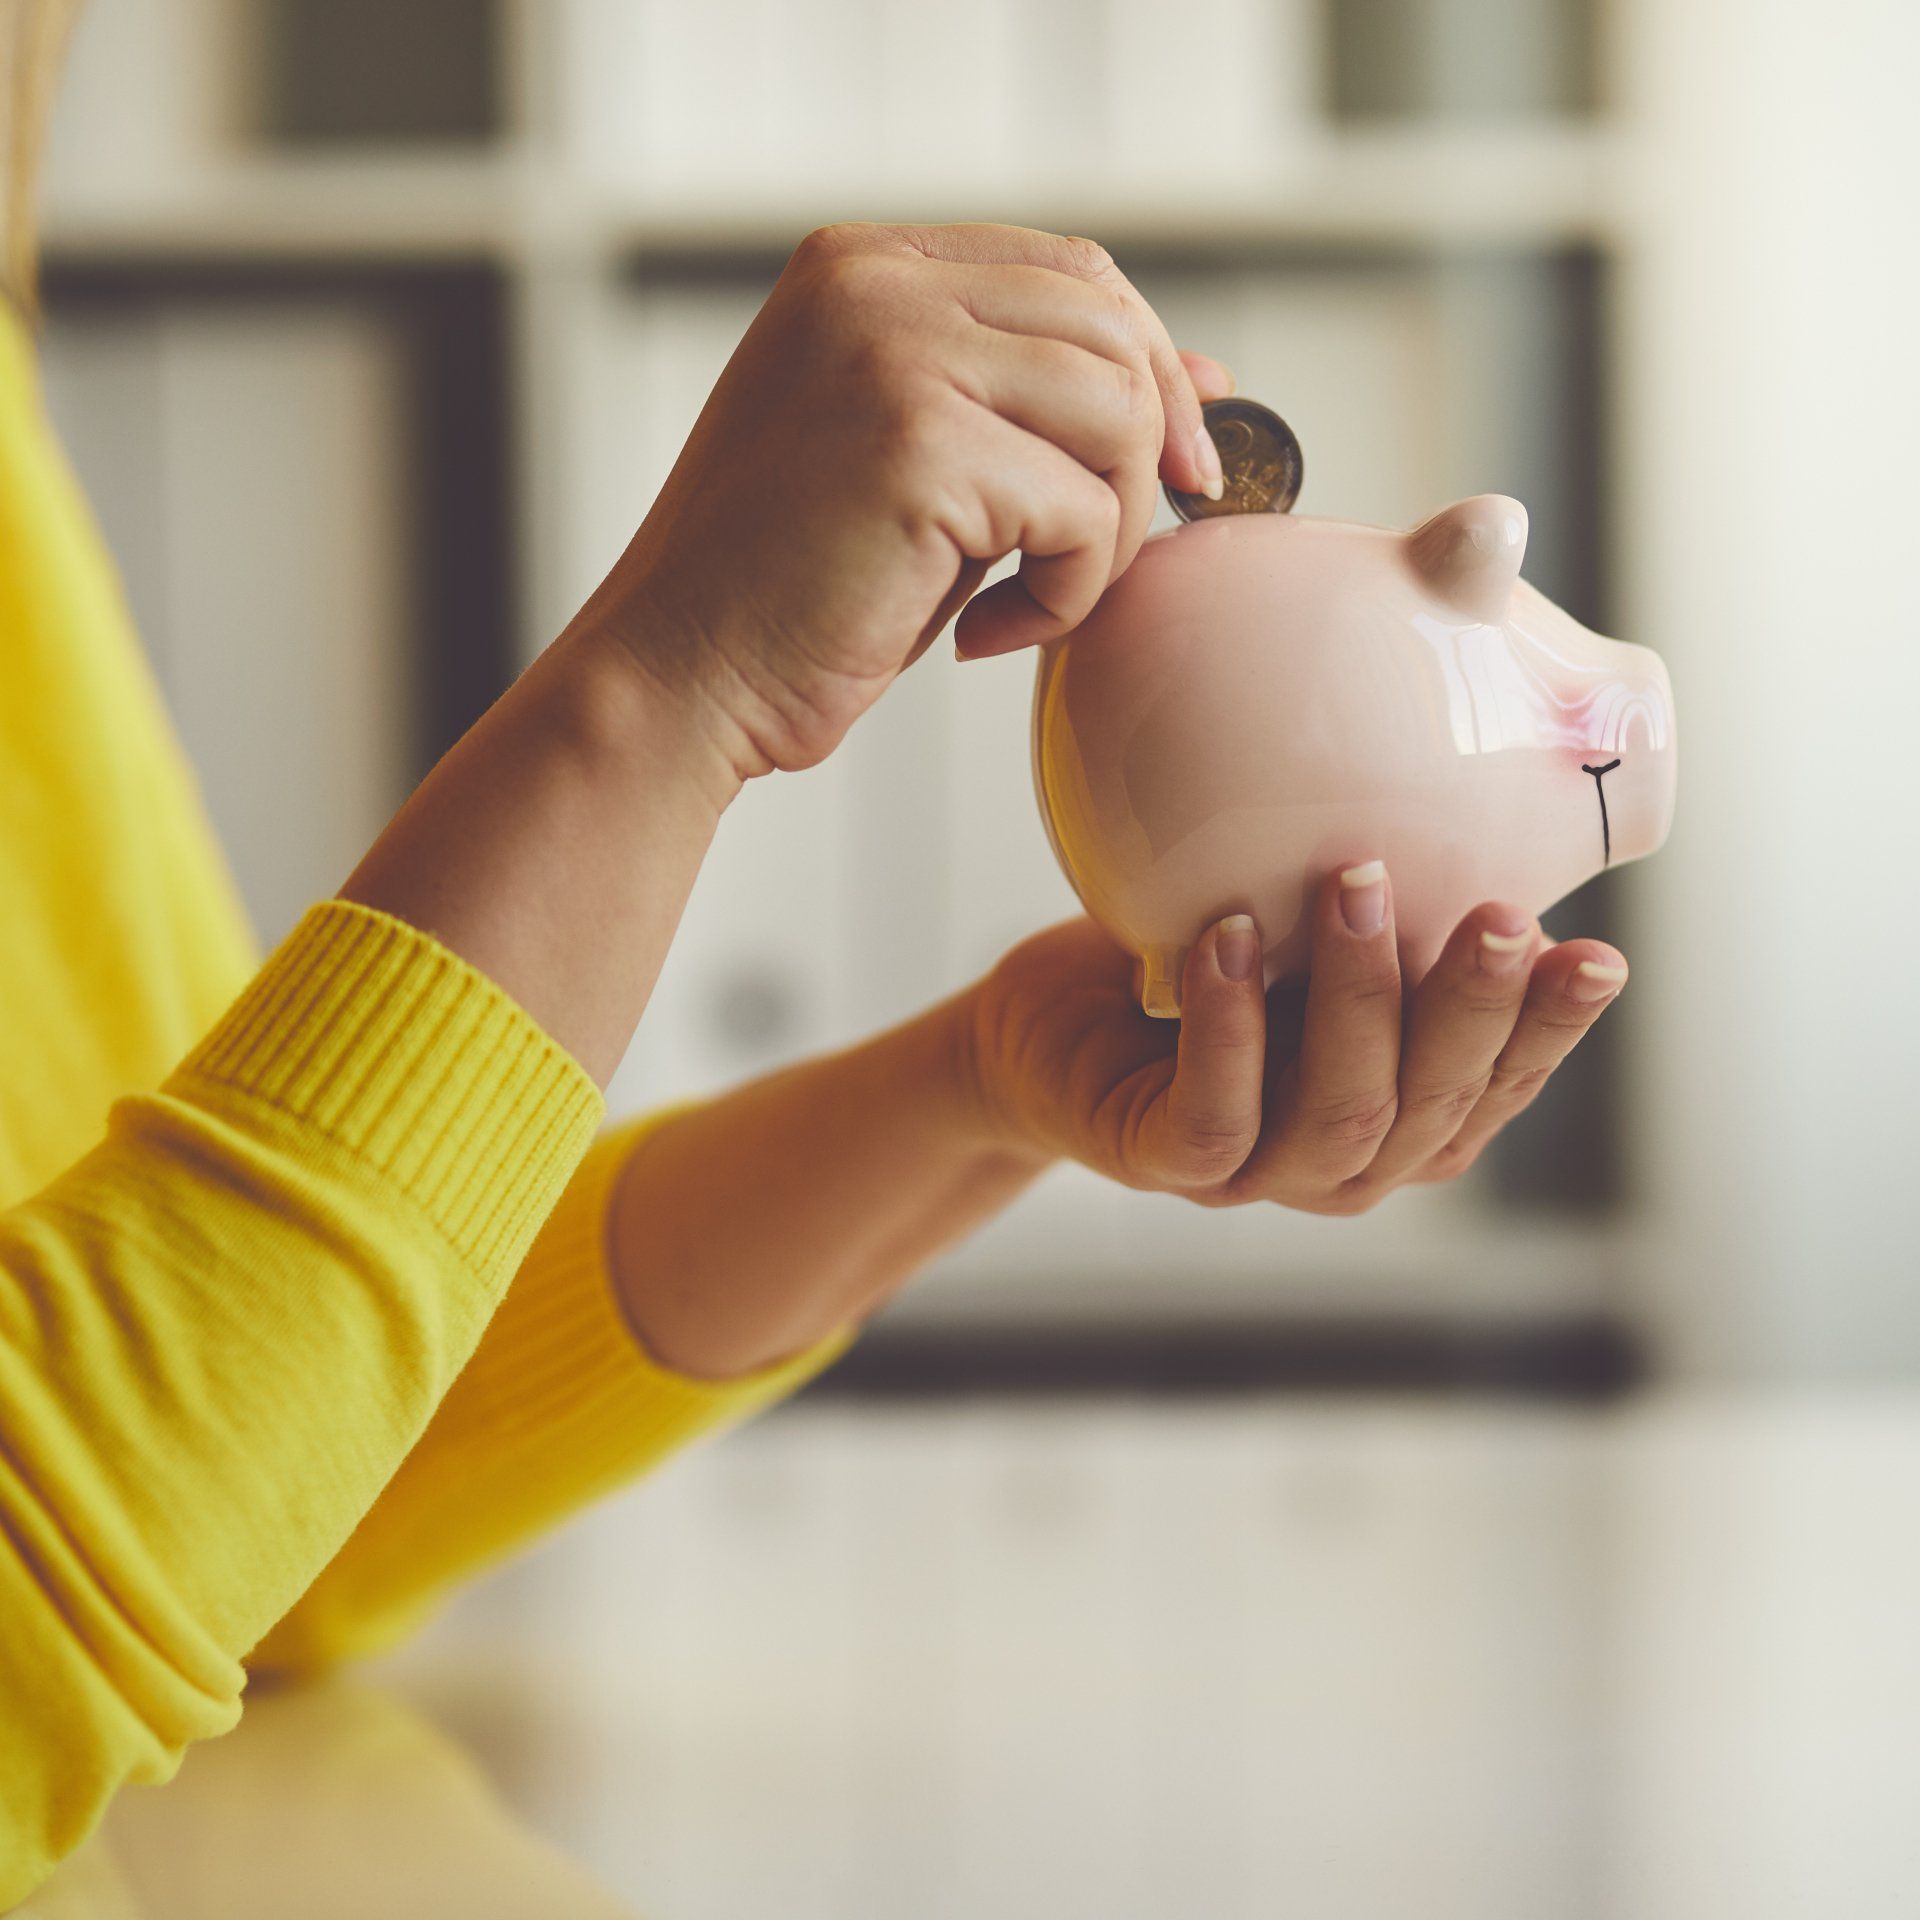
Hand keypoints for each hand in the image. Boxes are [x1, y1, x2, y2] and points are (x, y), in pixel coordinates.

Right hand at [573, 221, 1227, 775]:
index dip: (1146, 364)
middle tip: (1106, 555)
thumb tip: (1205, 380)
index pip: (1069, 269)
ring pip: (1115, 411)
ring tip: (1031, 599)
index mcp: (860, 268)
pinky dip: (1065, 594)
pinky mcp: (918, 446)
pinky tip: (984, 634)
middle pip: (1110, 325)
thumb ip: (1033, 404)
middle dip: (1145, 449)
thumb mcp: (922, 465)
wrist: (677, 679)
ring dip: (1105, 532)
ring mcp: (892, 353)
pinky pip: (1084, 511)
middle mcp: (874, 284)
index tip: (1168, 466)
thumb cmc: (790, 592)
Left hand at [962, 865, 1628, 1212]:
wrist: (1054, 1026)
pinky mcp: (1165, 1162)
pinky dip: (1228, 1025)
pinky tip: (1230, 938)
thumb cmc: (1205, 963)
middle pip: (1433, 1103)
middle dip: (1473, 1007)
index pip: (1499, 1085)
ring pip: (1341, 1111)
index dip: (1552, 1032)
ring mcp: (1259, 1172)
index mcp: (1407, 1114)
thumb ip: (1392, 906)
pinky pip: (1213, 1113)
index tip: (1601, 956)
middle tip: (1501, 914)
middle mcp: (1349, 1159)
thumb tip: (1481, 781)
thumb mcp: (1309, 930)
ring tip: (1355, 883)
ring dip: (1358, 997)